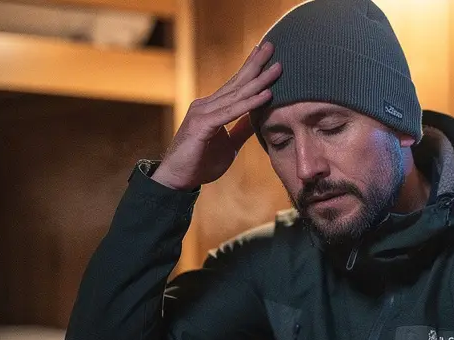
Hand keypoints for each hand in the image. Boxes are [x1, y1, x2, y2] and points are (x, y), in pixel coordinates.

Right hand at [152, 42, 281, 189]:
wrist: (177, 180)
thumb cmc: (200, 163)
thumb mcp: (228, 146)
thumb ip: (241, 130)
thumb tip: (257, 120)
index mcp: (212, 108)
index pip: (235, 85)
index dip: (251, 69)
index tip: (266, 54)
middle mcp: (206, 105)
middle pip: (236, 82)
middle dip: (255, 64)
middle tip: (271, 45)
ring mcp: (203, 113)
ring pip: (236, 95)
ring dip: (258, 81)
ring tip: (276, 67)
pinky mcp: (202, 126)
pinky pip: (231, 113)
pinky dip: (249, 104)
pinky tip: (265, 94)